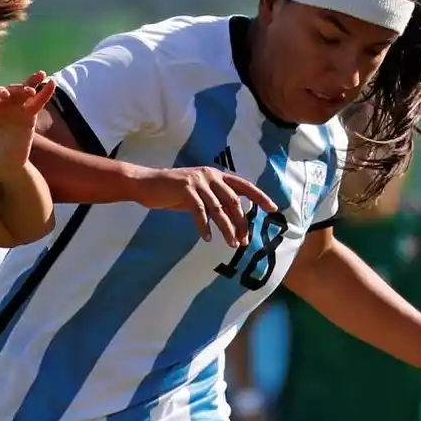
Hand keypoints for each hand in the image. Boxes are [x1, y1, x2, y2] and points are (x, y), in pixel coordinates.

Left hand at [0, 71, 57, 179]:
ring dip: (32, 83)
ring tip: (41, 75)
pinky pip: (37, 103)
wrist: (6, 167)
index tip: (5, 94)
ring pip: (24, 92)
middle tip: (27, 91)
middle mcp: (2, 106)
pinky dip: (44, 94)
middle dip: (17, 88)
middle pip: (10, 91)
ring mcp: (16, 110)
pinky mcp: (29, 117)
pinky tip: (52, 84)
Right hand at [129, 166, 276, 247]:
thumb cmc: (173, 192)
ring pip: (218, 209)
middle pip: (233, 201)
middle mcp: (210, 176)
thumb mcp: (198, 194)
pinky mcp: (184, 189)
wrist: (147, 184)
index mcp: (216, 175)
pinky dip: (204, 227)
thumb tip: (234, 219)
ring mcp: (197, 182)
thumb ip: (215, 201)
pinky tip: (206, 238)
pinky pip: (199, 211)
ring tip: (232, 244)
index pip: (244, 185)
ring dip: (226, 229)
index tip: (274, 208)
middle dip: (241, 223)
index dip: (260, 196)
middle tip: (244, 241)